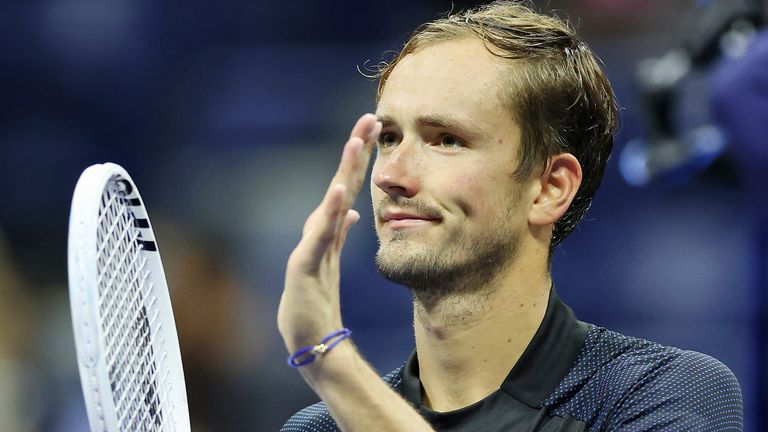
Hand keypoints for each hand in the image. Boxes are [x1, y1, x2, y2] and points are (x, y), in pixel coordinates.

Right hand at [278, 113, 381, 352]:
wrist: (307, 338)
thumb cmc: (316, 300)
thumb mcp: (331, 260)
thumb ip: (339, 234)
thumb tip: (352, 210)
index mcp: (330, 229)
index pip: (347, 186)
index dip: (360, 158)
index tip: (375, 127)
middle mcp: (319, 231)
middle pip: (339, 184)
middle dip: (354, 151)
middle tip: (369, 119)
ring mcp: (311, 247)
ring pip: (329, 203)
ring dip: (342, 172)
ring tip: (355, 145)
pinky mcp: (305, 267)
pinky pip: (320, 238)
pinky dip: (328, 214)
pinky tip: (337, 194)